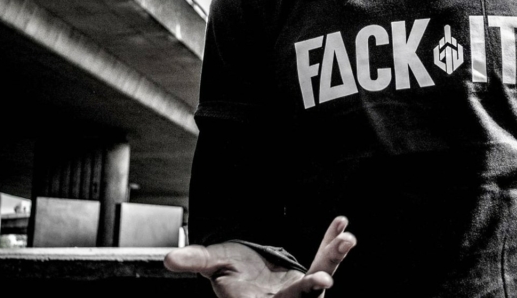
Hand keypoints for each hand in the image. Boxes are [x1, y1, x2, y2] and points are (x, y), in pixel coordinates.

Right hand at [164, 216, 356, 297]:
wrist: (248, 268)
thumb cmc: (230, 271)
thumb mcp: (213, 264)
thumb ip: (196, 261)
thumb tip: (169, 260)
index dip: (296, 295)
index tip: (313, 283)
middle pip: (302, 297)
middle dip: (314, 285)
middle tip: (325, 278)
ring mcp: (301, 290)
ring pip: (320, 276)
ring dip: (333, 258)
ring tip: (346, 239)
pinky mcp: (313, 274)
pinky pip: (324, 258)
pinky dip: (332, 243)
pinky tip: (341, 225)